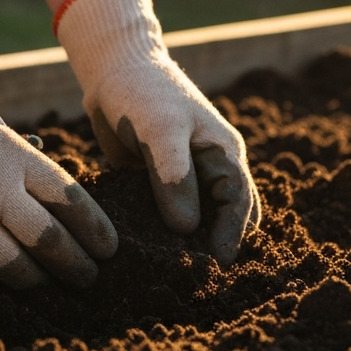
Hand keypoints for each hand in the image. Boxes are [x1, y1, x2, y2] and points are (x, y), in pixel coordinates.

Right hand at [0, 33, 117, 287]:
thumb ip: (19, 154)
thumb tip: (53, 189)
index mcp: (11, 155)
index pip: (69, 199)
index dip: (95, 228)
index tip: (108, 248)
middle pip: (50, 240)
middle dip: (77, 265)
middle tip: (89, 277)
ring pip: (14, 267)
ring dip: (36, 281)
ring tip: (46, 283)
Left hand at [57, 0, 259, 264]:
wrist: (112, 70)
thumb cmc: (143, 91)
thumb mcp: (160, 128)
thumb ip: (173, 175)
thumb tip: (187, 228)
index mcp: (224, 153)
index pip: (238, 202)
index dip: (230, 234)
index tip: (217, 264)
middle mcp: (209, 169)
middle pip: (222, 217)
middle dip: (214, 246)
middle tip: (198, 281)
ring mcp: (183, 177)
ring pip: (195, 220)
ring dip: (187, 245)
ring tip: (174, 276)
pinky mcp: (154, 183)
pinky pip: (163, 215)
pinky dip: (161, 234)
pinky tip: (146, 255)